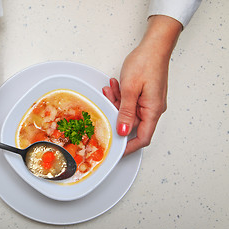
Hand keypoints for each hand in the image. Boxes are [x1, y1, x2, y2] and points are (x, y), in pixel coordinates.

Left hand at [103, 16, 181, 154]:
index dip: (129, 146)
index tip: (116, 150)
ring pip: (129, 111)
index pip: (143, 138)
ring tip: (110, 90)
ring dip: (117, 102)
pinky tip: (115, 87)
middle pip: (132, 123)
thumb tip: (124, 132)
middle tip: (106, 104)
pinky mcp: (145, 94)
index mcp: (153, 110)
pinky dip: (121, 96)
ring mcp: (149, 101)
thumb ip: (126, 112)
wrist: (154, 45)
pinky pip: (131, 101)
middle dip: (116, 114)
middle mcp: (153, 108)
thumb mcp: (131, 89)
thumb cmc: (146, 62)